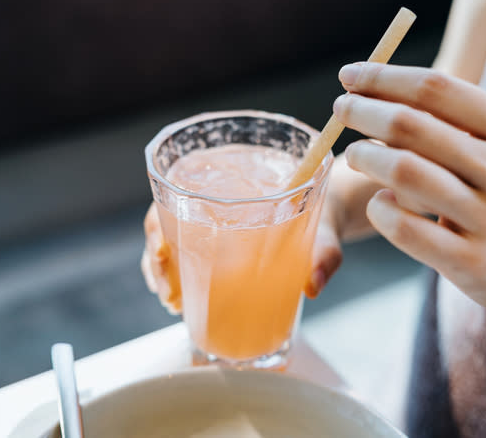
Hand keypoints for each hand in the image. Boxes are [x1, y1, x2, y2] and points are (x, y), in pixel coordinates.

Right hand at [141, 194, 343, 311]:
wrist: (328, 218)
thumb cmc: (323, 215)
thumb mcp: (325, 232)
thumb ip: (324, 255)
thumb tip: (313, 284)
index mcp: (233, 182)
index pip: (178, 192)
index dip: (160, 223)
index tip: (160, 251)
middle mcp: (215, 201)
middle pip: (165, 222)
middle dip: (157, 261)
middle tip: (169, 294)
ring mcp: (213, 224)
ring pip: (171, 243)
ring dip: (163, 274)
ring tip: (173, 303)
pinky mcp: (218, 246)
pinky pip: (187, 259)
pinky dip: (178, 280)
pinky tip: (179, 302)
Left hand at [333, 62, 485, 369]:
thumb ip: (462, 122)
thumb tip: (382, 91)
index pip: (437, 88)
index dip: (383, 77)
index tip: (350, 75)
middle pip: (411, 125)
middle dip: (362, 111)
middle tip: (340, 109)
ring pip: (403, 173)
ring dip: (363, 157)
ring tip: (353, 154)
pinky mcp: (473, 263)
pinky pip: (405, 228)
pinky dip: (379, 210)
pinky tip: (379, 203)